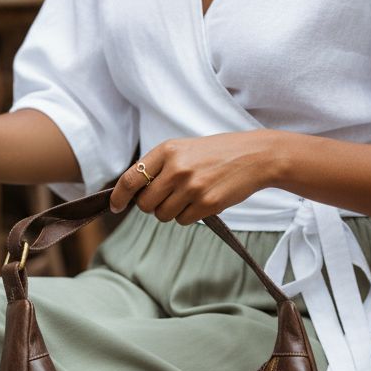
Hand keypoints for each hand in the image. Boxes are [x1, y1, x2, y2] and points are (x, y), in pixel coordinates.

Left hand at [109, 131, 277, 224]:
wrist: (255, 156)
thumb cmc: (216, 153)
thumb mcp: (184, 149)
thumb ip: (158, 167)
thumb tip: (132, 194)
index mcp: (167, 150)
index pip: (130, 179)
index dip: (119, 196)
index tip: (115, 206)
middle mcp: (177, 168)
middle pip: (145, 204)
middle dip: (151, 206)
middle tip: (167, 197)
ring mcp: (192, 187)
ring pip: (163, 215)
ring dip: (171, 211)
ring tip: (189, 195)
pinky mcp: (207, 204)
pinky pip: (183, 220)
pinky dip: (189, 215)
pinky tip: (202, 200)